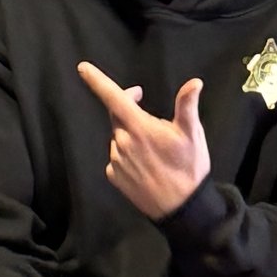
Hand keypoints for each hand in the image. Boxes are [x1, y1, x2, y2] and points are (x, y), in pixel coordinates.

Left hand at [75, 62, 212, 220]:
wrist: (181, 209)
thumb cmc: (189, 168)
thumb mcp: (192, 134)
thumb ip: (187, 106)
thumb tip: (194, 82)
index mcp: (139, 128)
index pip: (114, 98)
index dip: (97, 81)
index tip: (82, 68)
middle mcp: (122, 143)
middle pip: (118, 116)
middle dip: (128, 107)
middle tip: (146, 106)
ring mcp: (116, 161)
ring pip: (118, 137)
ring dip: (130, 134)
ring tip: (154, 146)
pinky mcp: (114, 177)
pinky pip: (116, 157)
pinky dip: (127, 153)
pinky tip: (145, 163)